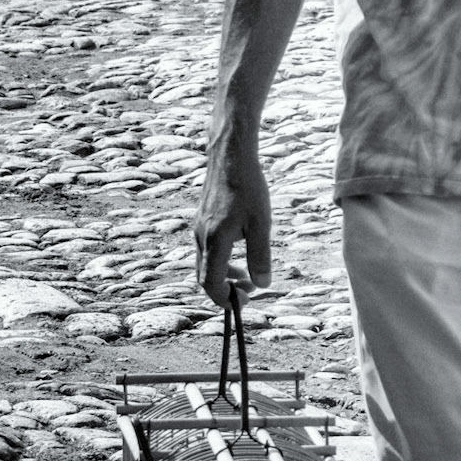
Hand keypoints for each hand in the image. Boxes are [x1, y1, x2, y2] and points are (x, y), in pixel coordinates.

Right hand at [194, 147, 272, 303]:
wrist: (230, 157)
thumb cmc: (248, 188)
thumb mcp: (261, 224)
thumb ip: (260, 256)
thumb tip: (262, 284)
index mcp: (214, 241)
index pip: (210, 284)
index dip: (225, 299)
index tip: (243, 302)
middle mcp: (200, 237)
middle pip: (203, 277)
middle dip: (224, 289)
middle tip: (249, 289)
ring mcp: (198, 228)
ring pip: (204, 263)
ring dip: (223, 274)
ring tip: (247, 274)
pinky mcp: (200, 221)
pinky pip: (206, 249)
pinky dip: (219, 259)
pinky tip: (239, 249)